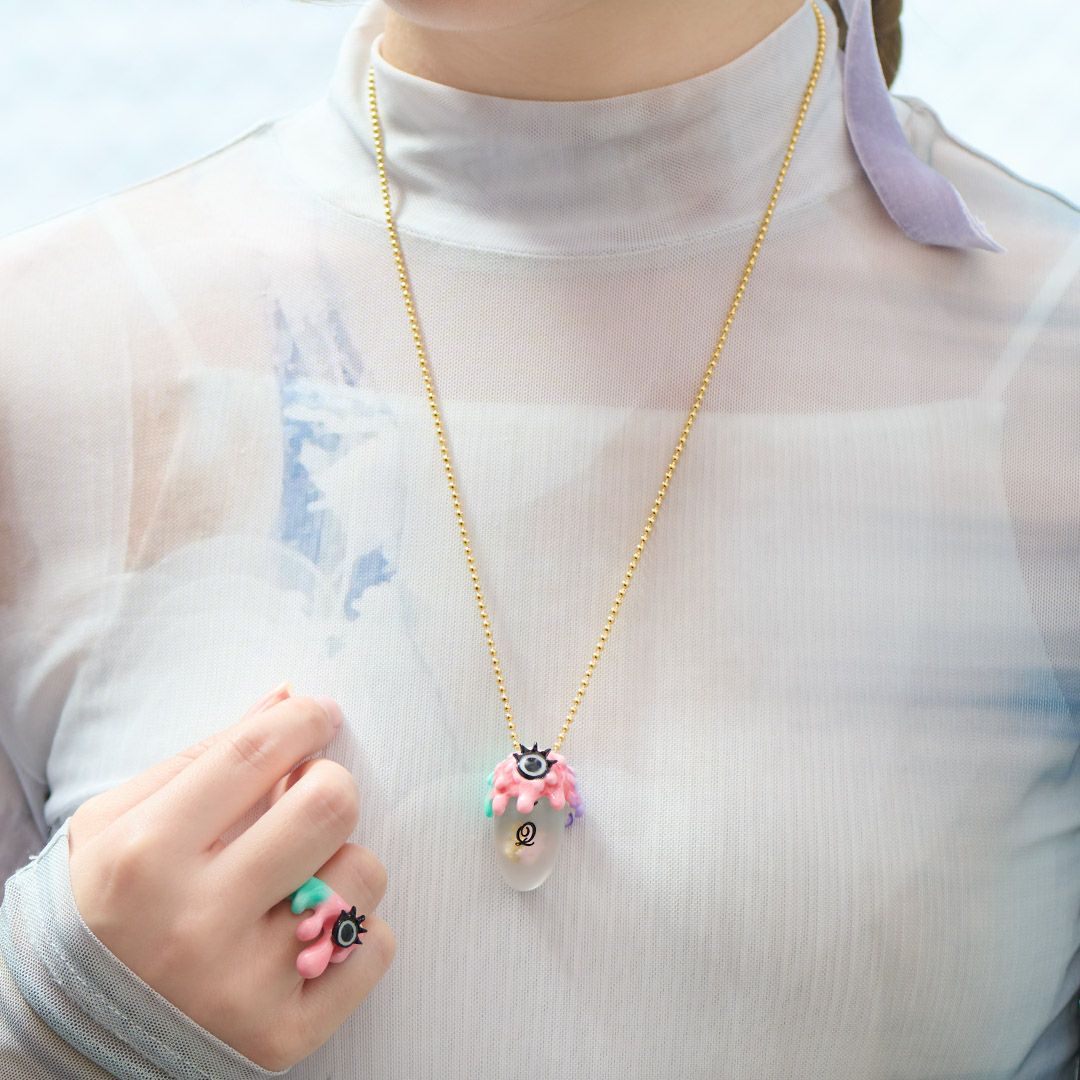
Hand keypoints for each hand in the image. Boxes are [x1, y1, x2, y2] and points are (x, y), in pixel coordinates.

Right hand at [66, 683, 394, 1071]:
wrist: (68, 1038)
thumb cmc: (101, 910)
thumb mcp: (119, 822)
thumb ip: (205, 755)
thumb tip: (287, 696)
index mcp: (144, 855)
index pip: (254, 752)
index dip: (303, 718)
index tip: (319, 714)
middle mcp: (194, 922)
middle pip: (329, 804)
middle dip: (329, 783)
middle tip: (308, 795)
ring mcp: (243, 986)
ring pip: (363, 875)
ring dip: (341, 863)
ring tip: (297, 879)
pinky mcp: (284, 1035)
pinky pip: (375, 947)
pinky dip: (358, 930)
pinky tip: (311, 932)